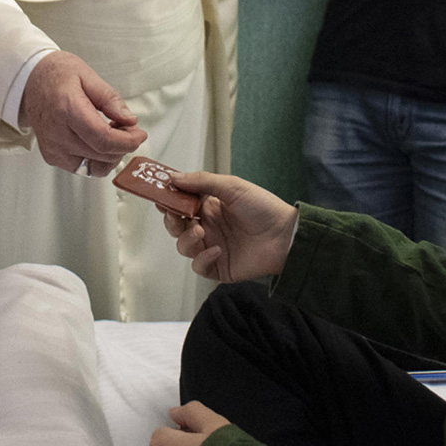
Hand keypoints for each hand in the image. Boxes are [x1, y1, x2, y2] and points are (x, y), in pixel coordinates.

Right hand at [22, 51, 147, 177]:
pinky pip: (82, 168)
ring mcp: (52, 148)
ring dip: (111, 156)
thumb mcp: (87, 75)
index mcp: (67, 109)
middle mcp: (57, 133)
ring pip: (93, 168)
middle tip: (129, 129)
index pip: (103, 139)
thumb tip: (129, 120)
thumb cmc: (57, 74)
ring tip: (113, 135)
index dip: (127, 142)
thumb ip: (110, 99)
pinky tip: (98, 142)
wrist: (29, 79)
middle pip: (101, 155)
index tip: (139, 134)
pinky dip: (96, 159)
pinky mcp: (51, 156)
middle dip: (123, 146)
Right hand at [158, 170, 297, 282]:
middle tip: (176, 215)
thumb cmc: (263, 207)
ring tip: (201, 231)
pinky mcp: (219, 267)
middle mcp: (208, 227)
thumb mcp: (232, 187)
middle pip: (176, 227)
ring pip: (184, 246)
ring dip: (187, 239)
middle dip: (171, 221)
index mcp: (209, 207)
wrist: (285, 236)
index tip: (160, 196)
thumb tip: (174, 178)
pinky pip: (199, 266)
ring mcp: (212, 247)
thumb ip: (202, 182)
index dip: (169, 201)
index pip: (181, 204)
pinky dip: (203, 258)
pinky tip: (217, 250)